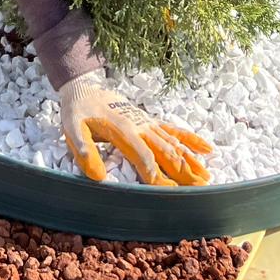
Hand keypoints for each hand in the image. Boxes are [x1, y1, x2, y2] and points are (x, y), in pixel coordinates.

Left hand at [58, 71, 211, 186]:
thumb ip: (84, 150)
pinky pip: (173, 130)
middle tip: (200, 190)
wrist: (85, 86)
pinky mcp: (149, 120)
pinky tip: (207, 149)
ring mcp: (147, 122)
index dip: (157, 176)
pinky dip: (191, 139)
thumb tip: (98, 177)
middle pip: (166, 152)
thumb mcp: (71, 128)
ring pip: (174, 143)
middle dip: (183, 172)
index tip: (170, 193)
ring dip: (191, 160)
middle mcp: (140, 126)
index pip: (144, 157)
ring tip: (207, 177)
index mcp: (123, 130)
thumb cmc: (78, 110)